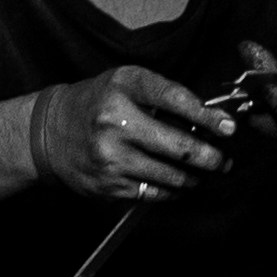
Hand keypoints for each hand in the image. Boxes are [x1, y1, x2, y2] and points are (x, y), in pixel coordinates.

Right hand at [27, 66, 229, 202]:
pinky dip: (173, 191)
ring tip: (204, 173)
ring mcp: (111, 156)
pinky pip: (154, 193)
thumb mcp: (125, 83)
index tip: (228, 127)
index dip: (207, 116)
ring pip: (172, 175)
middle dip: (211, 157)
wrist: (49, 132)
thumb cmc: (96, 103)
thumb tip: (211, 118)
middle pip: (179, 145)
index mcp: (123, 88)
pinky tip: (179, 184)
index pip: (175, 100)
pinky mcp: (109, 184)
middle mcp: (115, 121)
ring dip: (195, 177)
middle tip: (223, 161)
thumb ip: (164, 94)